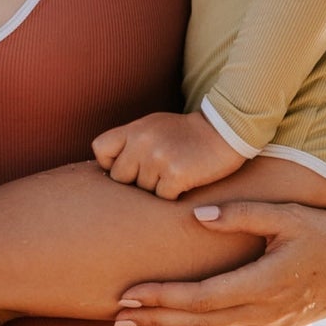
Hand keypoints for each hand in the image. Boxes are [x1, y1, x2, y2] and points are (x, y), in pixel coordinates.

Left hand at [92, 108, 243, 198]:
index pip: (100, 149)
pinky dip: (173, 196)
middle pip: (120, 178)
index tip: (128, 168)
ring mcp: (158, 158)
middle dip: (135, 183)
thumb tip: (108, 171)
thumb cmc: (187, 133)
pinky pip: (162, 198)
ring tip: (175, 175)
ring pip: (143, 191)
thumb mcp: (154, 127)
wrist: (225, 130)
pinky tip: (185, 183)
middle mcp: (142, 142)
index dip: (110, 164)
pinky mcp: (177, 174)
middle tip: (156, 177)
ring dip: (157, 190)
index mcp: (135, 129)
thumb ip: (131, 142)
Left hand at [114, 51, 325, 325]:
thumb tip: (193, 213)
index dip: (163, 298)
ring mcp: (271, 324)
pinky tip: (168, 325)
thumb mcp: (288, 214)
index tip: (128, 294)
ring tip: (130, 324)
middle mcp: (266, 311)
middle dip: (153, 318)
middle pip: (197, 321)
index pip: (202, 297)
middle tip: (113, 315)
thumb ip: (240, 214)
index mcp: (266, 281)